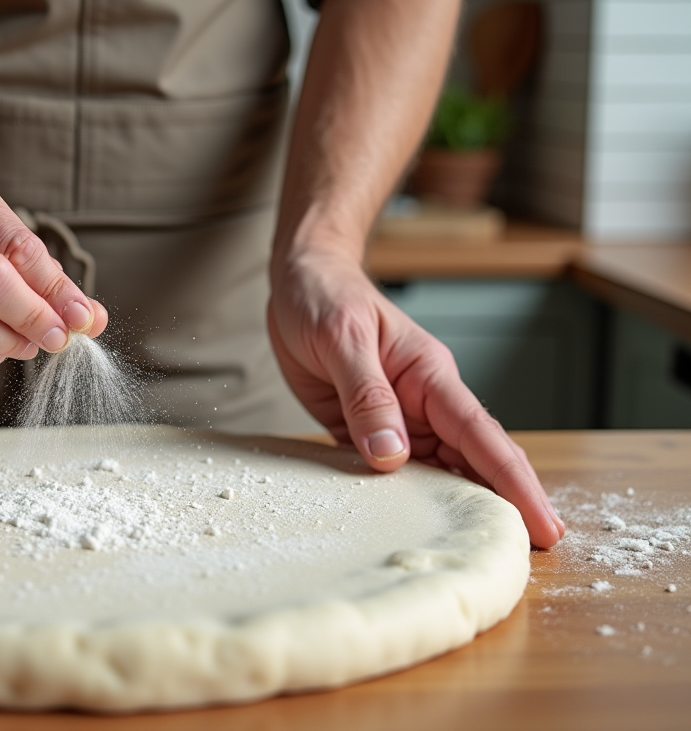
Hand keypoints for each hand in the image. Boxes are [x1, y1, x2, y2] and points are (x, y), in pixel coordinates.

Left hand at [268, 248, 564, 547]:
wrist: (298, 280)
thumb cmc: (326, 296)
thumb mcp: (344, 340)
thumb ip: (368, 396)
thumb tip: (392, 456)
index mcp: (430, 377)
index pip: (483, 437)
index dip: (515, 484)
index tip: (544, 527)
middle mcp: (421, 402)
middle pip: (469, 465)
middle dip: (497, 509)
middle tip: (522, 562)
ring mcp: (395, 418)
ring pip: (431, 473)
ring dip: (445, 511)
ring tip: (466, 558)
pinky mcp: (363, 428)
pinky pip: (385, 471)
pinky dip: (395, 499)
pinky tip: (400, 530)